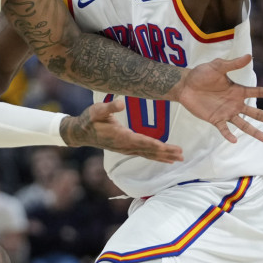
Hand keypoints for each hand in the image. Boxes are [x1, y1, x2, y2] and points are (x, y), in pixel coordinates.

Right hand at [60, 99, 183, 162]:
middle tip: (181, 155)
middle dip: (166, 153)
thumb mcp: (97, 110)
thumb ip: (110, 107)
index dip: (155, 145)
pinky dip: (157, 156)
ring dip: (164, 156)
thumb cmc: (89, 119)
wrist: (81, 133)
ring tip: (179, 158)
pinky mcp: (127, 149)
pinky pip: (145, 154)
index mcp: (121, 136)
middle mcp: (126, 145)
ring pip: (148, 154)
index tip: (168, 148)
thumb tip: (121, 103)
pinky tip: (166, 159)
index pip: (142, 142)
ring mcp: (126, 149)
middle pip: (149, 151)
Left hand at [175, 54, 262, 142]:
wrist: (184, 85)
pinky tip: (234, 140)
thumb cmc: (201, 74)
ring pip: (244, 124)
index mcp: (238, 90)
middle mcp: (235, 103)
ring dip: (255, 132)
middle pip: (256, 113)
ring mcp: (226, 112)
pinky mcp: (215, 119)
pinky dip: (228, 135)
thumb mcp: (217, 67)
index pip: (258, 92)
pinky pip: (224, 129)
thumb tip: (249, 56)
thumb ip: (232, 64)